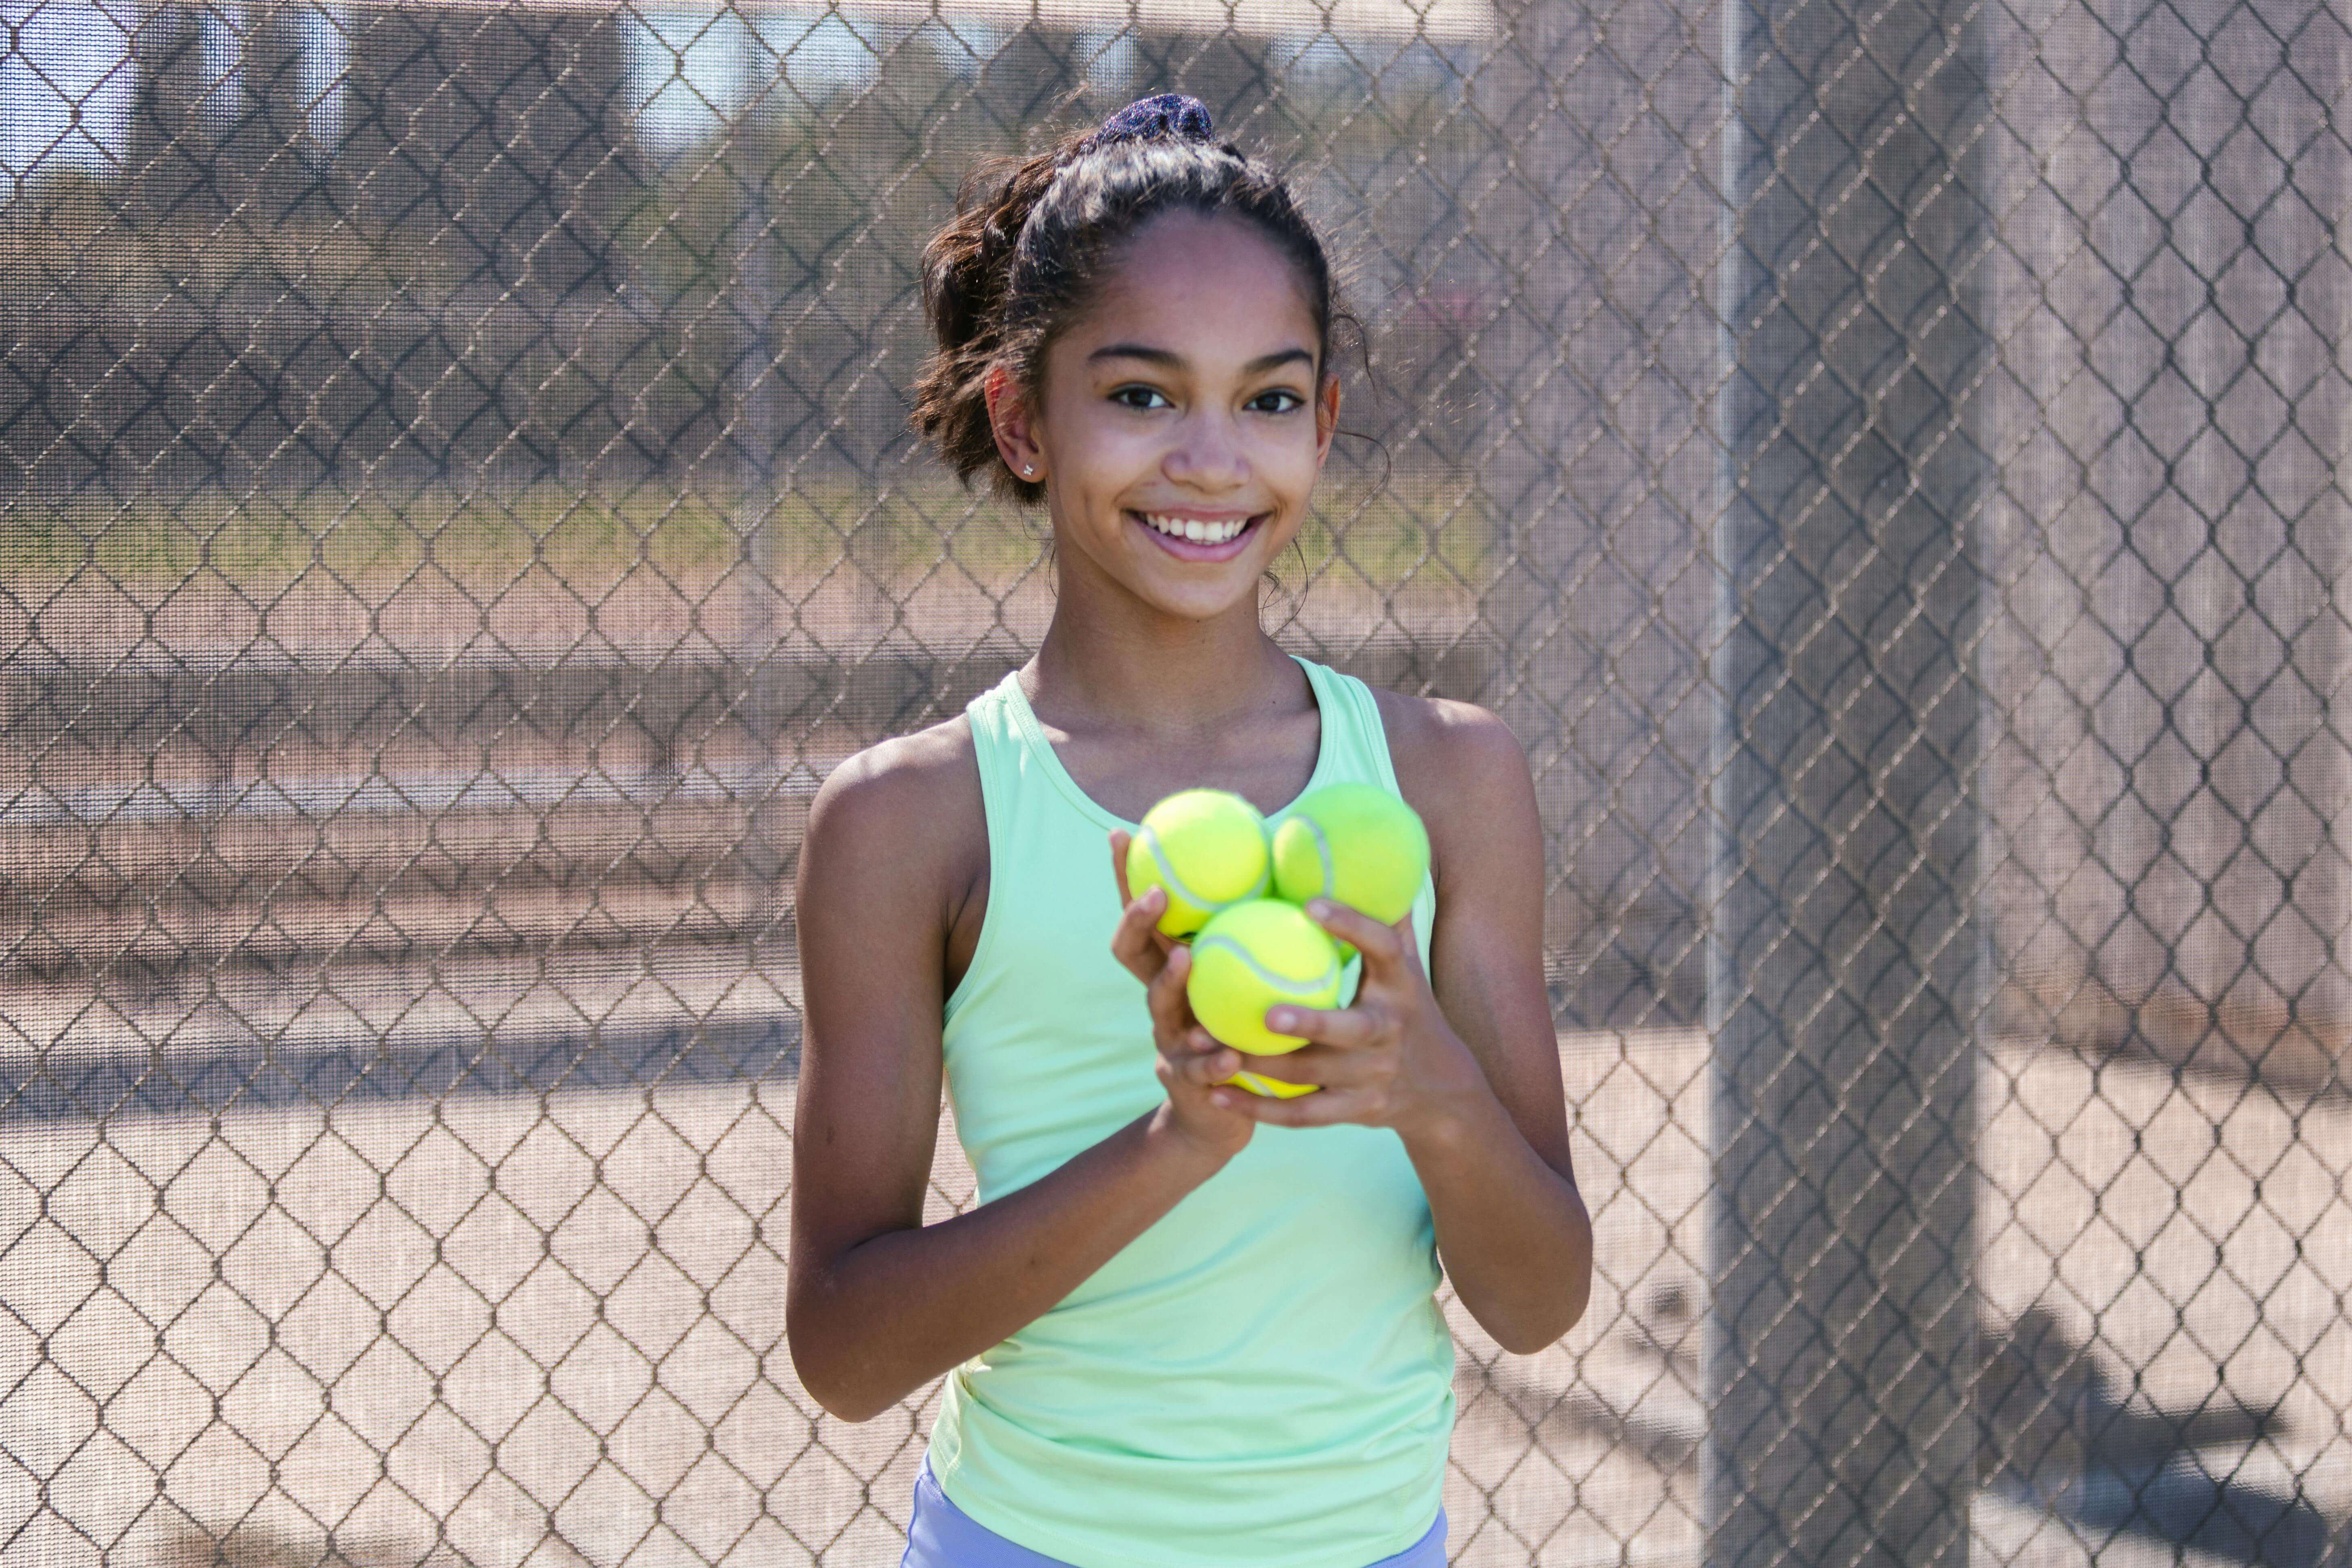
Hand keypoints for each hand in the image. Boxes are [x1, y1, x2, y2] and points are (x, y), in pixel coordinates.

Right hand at [1108, 831, 1254, 1162]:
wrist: (1221, 1114)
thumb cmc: (1237, 1033)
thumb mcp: (1241, 981)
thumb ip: (1255, 938)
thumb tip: (1295, 871)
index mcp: (1174, 970)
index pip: (1143, 916)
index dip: (1126, 877)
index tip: (1123, 834)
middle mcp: (1162, 999)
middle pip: (1132, 953)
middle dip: (1138, 920)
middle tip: (1157, 894)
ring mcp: (1168, 1039)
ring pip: (1159, 1007)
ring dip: (1170, 981)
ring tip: (1185, 958)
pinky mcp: (1186, 1080)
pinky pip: (1196, 1067)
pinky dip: (1211, 1059)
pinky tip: (1228, 1056)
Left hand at [1221, 900, 1491, 1137]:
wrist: (1439, 1089)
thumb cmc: (1409, 1009)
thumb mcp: (1408, 966)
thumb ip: (1389, 919)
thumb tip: (1377, 858)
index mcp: (1400, 986)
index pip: (1383, 948)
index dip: (1352, 925)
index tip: (1310, 905)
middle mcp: (1388, 1032)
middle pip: (1350, 1030)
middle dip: (1310, 1022)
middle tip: (1265, 1011)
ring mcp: (1372, 1077)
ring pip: (1312, 1076)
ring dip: (1261, 1065)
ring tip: (1209, 1046)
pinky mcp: (1353, 1111)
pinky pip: (1301, 1115)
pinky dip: (1258, 1109)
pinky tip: (1216, 1095)